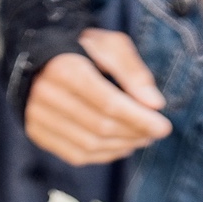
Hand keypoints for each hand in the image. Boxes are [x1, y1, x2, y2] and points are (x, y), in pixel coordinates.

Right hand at [24, 28, 171, 164]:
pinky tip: (121, 147)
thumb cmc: (81, 49)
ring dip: (122, 147)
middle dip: (134, 133)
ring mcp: (39, 117)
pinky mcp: (38, 134)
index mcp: (66, 68)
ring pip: (90, 145)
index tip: (164, 127)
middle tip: (155, 133)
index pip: (109, 103)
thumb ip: (134, 71)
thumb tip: (156, 105)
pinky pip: (77, 155)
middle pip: (101, 127)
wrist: (39, 57)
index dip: (139, 119)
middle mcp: (47, 95)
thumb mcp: (109, 46)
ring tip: (141, 139)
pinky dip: (105, 155)